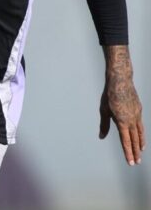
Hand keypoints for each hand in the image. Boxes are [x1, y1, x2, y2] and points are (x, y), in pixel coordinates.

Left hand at [99, 46, 145, 165]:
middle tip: (137, 162)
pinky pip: (141, 125)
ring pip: (140, 133)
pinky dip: (142, 133)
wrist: (121, 81)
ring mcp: (137, 115)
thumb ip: (104, 125)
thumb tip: (101, 136)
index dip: (128, 153)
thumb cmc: (109, 96)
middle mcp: (132, 120)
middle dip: (136, 152)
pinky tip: (141, 137)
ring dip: (140, 144)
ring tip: (141, 152)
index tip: (131, 162)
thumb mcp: (104, 111)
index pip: (126, 142)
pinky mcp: (139, 110)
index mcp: (122, 122)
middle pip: (135, 140)